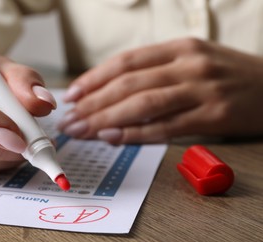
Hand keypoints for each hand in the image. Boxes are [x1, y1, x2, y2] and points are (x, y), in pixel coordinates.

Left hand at [58, 38, 262, 143]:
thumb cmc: (226, 75)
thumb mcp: (191, 60)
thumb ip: (155, 71)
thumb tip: (111, 90)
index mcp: (179, 47)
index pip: (126, 61)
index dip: (94, 78)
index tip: (73, 94)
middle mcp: (189, 64)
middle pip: (129, 84)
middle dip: (93, 102)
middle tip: (70, 119)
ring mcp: (202, 89)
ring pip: (143, 104)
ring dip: (107, 119)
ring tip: (83, 130)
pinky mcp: (214, 115)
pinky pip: (166, 127)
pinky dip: (136, 134)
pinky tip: (113, 138)